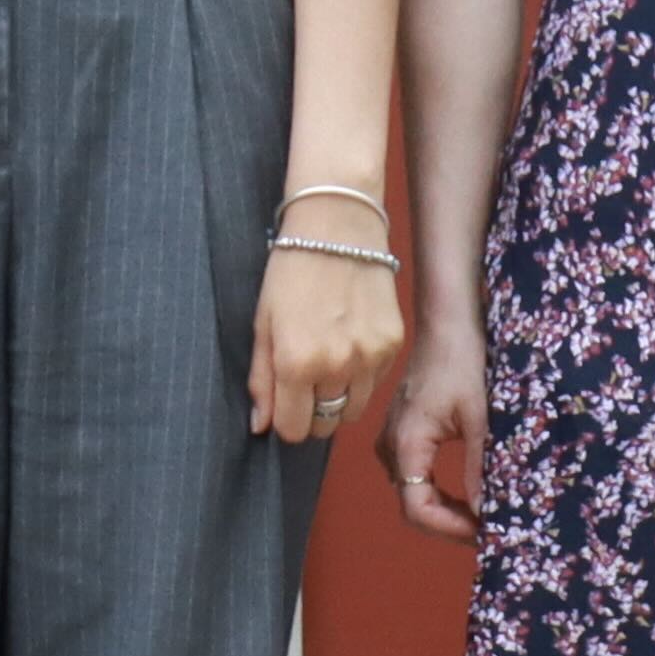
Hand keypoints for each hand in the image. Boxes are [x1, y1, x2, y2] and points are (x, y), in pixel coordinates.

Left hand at [251, 235, 404, 446]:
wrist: (337, 225)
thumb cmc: (291, 269)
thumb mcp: (263, 321)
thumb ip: (261, 379)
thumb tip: (260, 426)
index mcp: (297, 362)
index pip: (294, 430)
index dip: (286, 421)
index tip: (283, 402)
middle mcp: (337, 366)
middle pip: (326, 425)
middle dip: (311, 412)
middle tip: (303, 379)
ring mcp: (370, 357)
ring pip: (353, 410)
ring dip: (338, 397)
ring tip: (326, 359)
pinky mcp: (393, 345)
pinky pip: (376, 382)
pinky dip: (362, 374)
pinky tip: (349, 340)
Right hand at [384, 314, 487, 539]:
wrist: (447, 322)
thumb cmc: (463, 361)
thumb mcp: (479, 417)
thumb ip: (479, 468)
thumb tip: (485, 514)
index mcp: (407, 442)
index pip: (416, 508)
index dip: (450, 529)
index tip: (486, 533)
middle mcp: (391, 445)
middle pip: (413, 505)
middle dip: (451, 524)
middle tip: (492, 529)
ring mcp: (393, 438)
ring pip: (413, 492)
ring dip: (446, 510)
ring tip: (484, 514)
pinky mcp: (401, 432)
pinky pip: (414, 475)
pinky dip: (439, 492)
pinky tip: (468, 493)